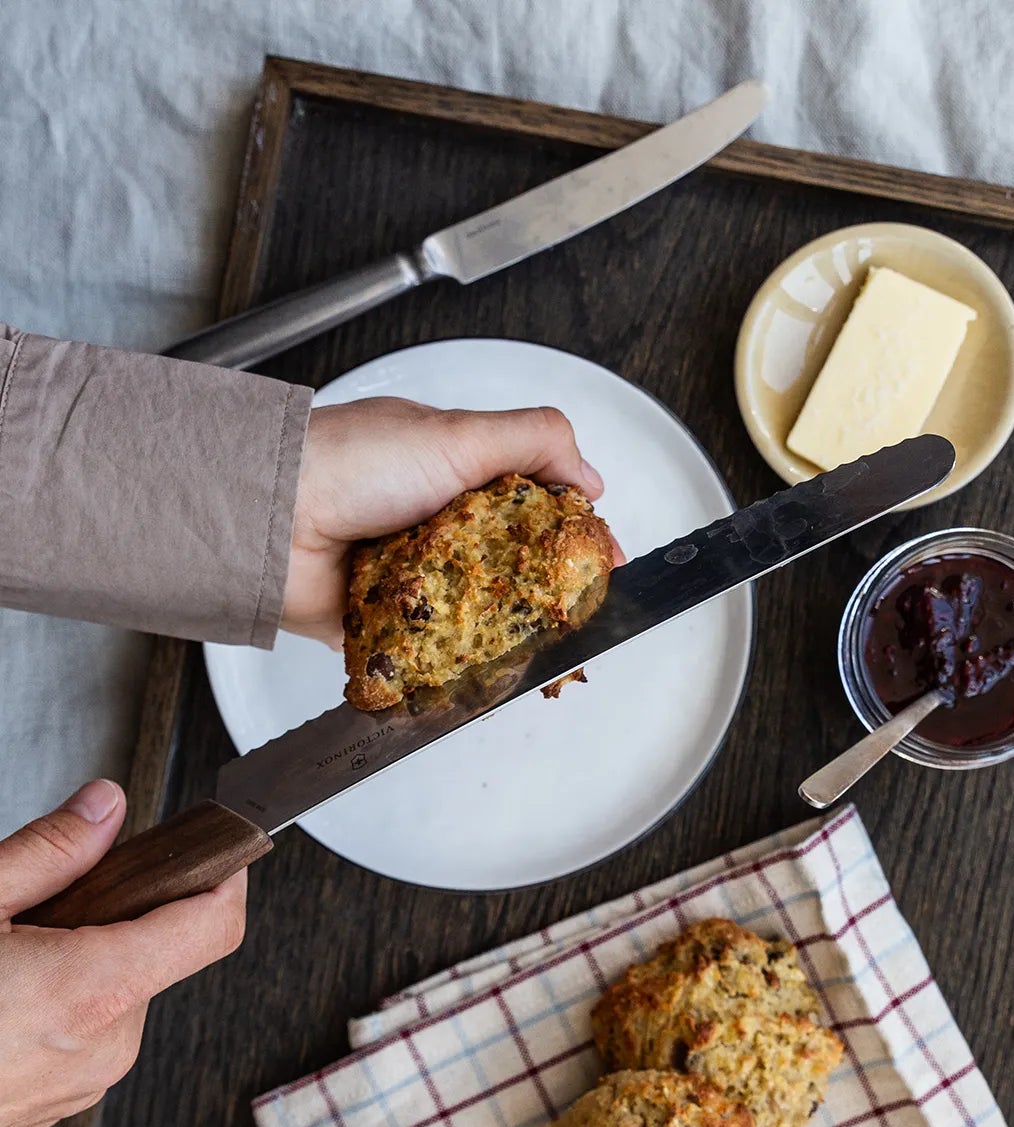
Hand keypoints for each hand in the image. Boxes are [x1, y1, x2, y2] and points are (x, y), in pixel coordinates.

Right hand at [0, 780, 246, 1126]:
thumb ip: (48, 853)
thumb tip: (105, 809)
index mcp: (90, 991)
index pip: (212, 925)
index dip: (223, 874)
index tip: (218, 847)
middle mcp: (103, 1046)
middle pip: (153, 952)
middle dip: (111, 917)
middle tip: (41, 907)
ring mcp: (84, 1083)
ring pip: (117, 992)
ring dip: (78, 961)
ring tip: (5, 957)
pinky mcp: (60, 1103)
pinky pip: (86, 1033)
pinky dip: (57, 1005)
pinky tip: (0, 997)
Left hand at [283, 398, 618, 647]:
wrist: (271, 521)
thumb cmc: (349, 465)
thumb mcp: (457, 436)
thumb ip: (533, 441)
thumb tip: (592, 475)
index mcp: (451, 470)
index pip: (530, 500)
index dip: (571, 530)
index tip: (602, 558)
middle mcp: (432, 522)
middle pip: (507, 561)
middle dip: (542, 587)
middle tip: (576, 609)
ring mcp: (409, 575)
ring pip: (473, 609)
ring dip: (501, 625)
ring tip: (540, 642)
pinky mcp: (383, 622)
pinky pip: (429, 648)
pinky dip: (452, 656)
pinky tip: (483, 663)